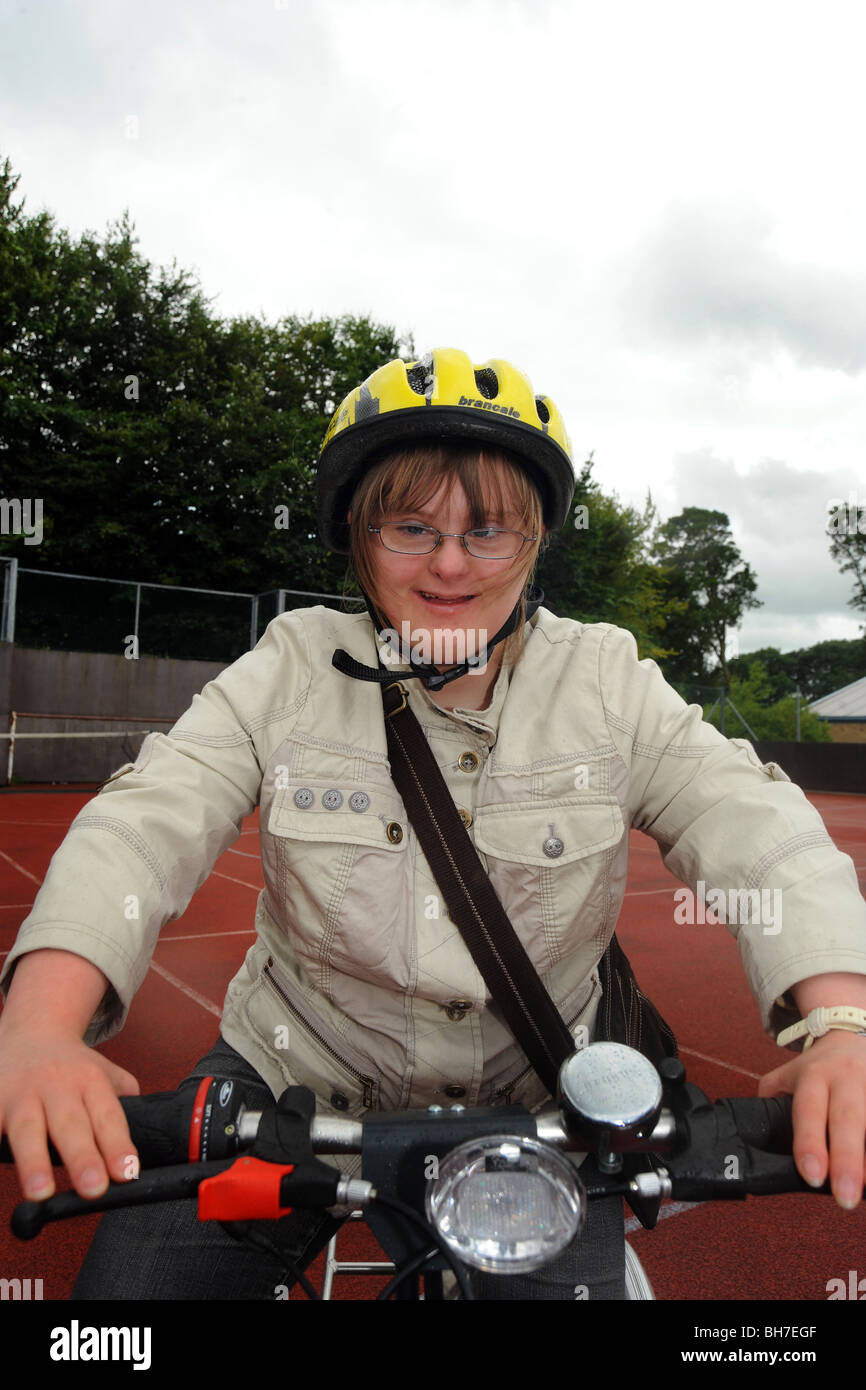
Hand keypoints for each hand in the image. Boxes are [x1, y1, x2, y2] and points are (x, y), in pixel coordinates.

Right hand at [0, 1025, 139, 1200]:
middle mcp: (57, 1087)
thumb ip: (125, 1101)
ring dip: (34, 1162)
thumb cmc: (72, 1066)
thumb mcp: (105, 1073)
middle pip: (71, 1125)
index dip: (118, 1146)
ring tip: (41, 1193)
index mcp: (91, 1081)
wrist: (31, 1032)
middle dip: (82, 1157)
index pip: (108, 1117)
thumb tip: (149, 1135)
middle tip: (94, 1188)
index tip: (127, 1173)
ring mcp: (21, 1095)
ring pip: (28, 1130)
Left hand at [758, 1029, 865, 1209]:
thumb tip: (753, 1143)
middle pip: (847, 1120)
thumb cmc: (816, 1067)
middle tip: (843, 1197)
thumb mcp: (787, 1075)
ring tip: (865, 1193)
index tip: (811, 1176)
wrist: (848, 1036)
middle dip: (846, 1160)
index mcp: (813, 1076)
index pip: (808, 1110)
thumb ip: (769, 1104)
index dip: (809, 1143)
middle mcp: (845, 1078)